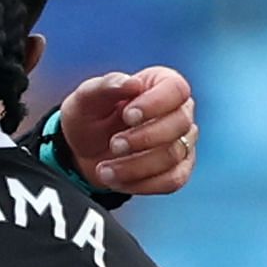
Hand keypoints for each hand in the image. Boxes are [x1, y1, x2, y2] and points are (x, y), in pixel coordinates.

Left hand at [58, 67, 196, 194]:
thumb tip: (132, 83)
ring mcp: (183, 141)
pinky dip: (141, 184)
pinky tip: (116, 180)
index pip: (176, 89)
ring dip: (135, 166)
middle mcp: (179, 111)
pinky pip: (172, 180)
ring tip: (104, 169)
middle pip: (180, 124)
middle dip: (143, 138)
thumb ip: (106, 86)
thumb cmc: (89, 116)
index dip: (155, 104)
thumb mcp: (87, 98)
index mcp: (161, 84)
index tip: (128, 116)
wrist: (83, 150)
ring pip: (173, 156)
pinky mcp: (179, 169)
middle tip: (113, 145)